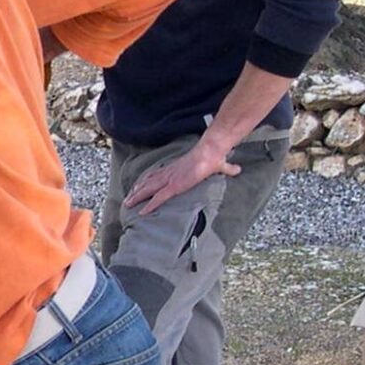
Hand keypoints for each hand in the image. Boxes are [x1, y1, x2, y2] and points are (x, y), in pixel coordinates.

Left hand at [121, 139, 240, 216]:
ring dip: (137, 198)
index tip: (138, 186)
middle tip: (127, 199)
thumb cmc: (214, 156)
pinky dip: (149, 205)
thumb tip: (237, 169)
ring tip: (127, 205)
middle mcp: (169, 173)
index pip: (157, 174)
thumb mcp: (220, 164)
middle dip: (136, 191)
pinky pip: (158, 198)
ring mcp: (170, 180)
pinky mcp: (175, 186)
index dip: (146, 181)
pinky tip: (142, 212)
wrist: (211, 152)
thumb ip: (227, 168)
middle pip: (148, 182)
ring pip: (148, 190)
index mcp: (176, 168)